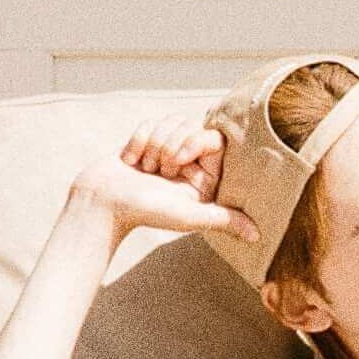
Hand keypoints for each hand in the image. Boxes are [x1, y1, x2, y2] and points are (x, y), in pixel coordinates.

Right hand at [67, 114, 261, 244]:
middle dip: (169, 146)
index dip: (193, 143)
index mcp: (205, 175)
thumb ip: (225, 220)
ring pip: (170, 121)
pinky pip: (148, 123)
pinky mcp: (145, 141)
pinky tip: (130, 162)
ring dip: (152, 144)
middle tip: (157, 172)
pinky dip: (136, 143)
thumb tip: (258, 237)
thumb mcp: (190, 216)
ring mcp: (166, 150)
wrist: (101, 204)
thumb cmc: (145, 212)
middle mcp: (189, 161)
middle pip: (191, 126)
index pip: (214, 138)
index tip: (176, 164)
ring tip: (144, 169)